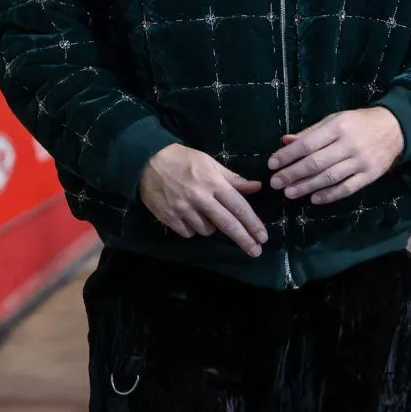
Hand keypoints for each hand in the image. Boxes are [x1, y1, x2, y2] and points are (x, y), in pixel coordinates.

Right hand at [139, 143, 267, 256]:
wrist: (147, 161)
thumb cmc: (184, 159)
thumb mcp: (210, 163)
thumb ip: (233, 179)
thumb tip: (256, 187)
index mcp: (213, 183)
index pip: (238, 207)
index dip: (252, 223)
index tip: (263, 237)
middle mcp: (200, 198)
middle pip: (227, 224)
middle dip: (244, 239)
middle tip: (256, 251)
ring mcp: (183, 210)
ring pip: (207, 231)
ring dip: (211, 226)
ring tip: (205, 212)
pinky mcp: (169, 218)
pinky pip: (188, 233)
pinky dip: (192, 227)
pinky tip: (189, 216)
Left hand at [268, 107, 403, 205]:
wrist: (395, 128)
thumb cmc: (359, 123)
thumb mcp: (334, 120)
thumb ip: (310, 132)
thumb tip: (285, 141)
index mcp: (338, 127)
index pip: (308, 143)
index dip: (288, 155)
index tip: (272, 164)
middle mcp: (349, 144)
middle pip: (316, 162)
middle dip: (293, 174)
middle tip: (275, 183)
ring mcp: (361, 162)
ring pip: (330, 177)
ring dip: (307, 186)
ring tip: (289, 193)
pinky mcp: (370, 176)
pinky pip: (347, 188)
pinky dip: (330, 195)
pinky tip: (314, 199)